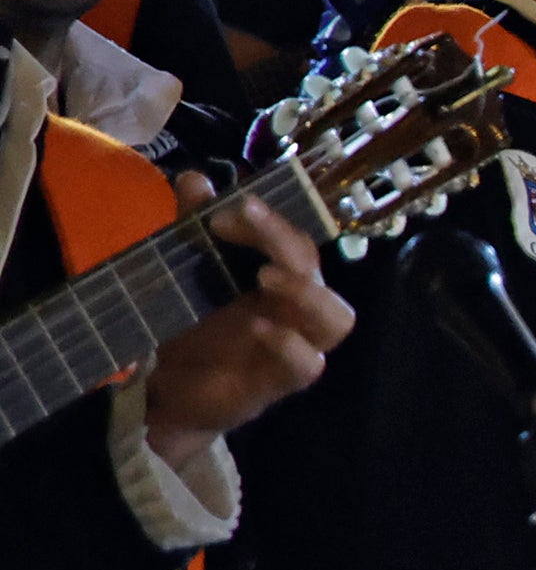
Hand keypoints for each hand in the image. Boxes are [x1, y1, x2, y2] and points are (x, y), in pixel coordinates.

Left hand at [143, 185, 353, 468]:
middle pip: (314, 270)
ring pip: (337, 319)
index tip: (225, 211)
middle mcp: (293, 309)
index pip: (293, 242)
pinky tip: (258, 327)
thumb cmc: (187, 328)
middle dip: (284, 240)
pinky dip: (288, 345)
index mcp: (277, 279)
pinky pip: (307, 364)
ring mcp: (292, 345)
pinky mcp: (278, 382)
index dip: (269, 222)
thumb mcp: (182, 271)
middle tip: (245, 221)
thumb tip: (195, 178)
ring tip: (266, 276)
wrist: (165, 390)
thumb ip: (192, 227)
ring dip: (306, 293)